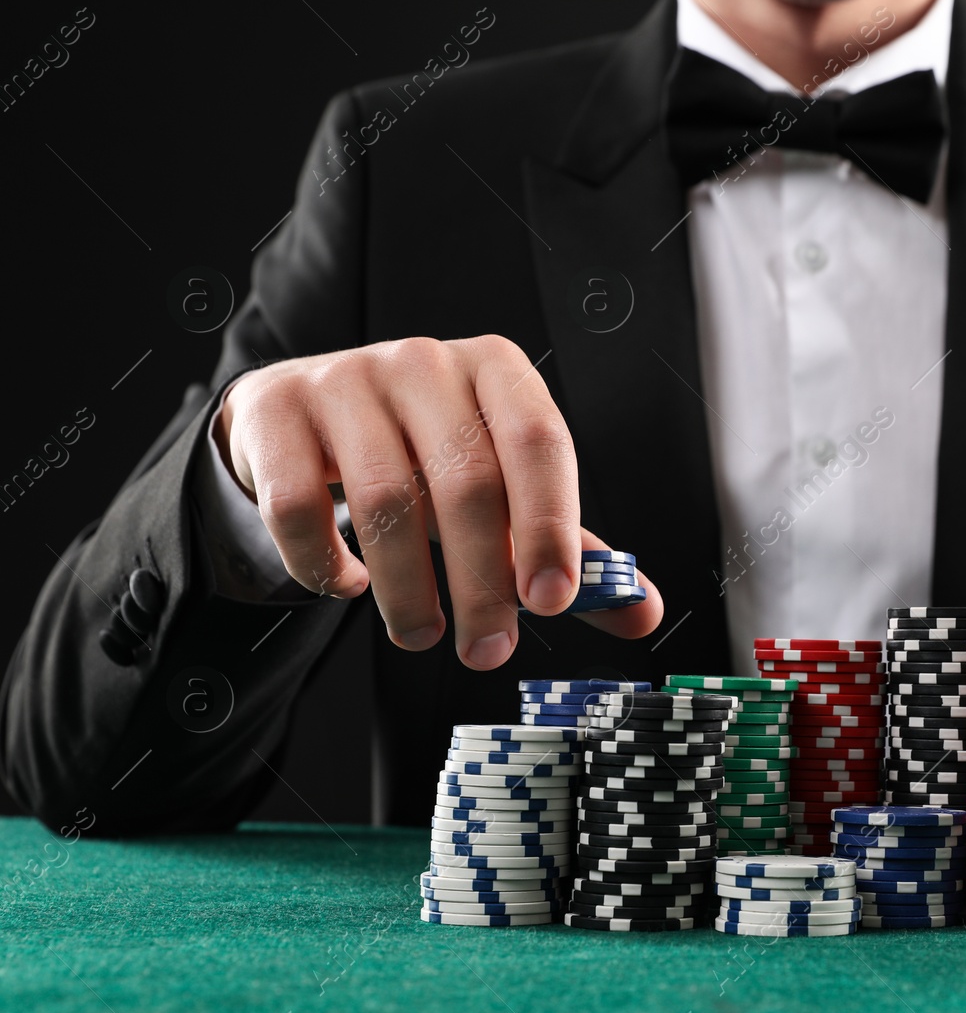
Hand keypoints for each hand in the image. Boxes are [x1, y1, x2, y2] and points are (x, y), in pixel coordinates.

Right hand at [217, 335, 662, 667]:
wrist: (307, 417)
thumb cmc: (427, 458)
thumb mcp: (502, 490)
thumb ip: (567, 548)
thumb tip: (642, 612)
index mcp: (497, 371)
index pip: (538, 441)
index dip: (550, 524)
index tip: (553, 601)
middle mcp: (424, 362)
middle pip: (465, 481)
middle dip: (482, 582)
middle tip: (490, 650)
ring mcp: (343, 379)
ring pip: (383, 500)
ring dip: (407, 589)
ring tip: (423, 634)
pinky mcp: (275, 412)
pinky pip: (299, 505)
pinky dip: (326, 563)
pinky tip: (348, 586)